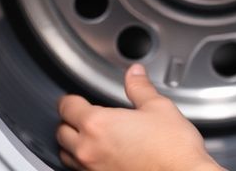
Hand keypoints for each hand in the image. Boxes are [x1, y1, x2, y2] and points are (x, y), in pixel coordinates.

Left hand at [57, 64, 222, 170]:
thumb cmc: (173, 149)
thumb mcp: (158, 107)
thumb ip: (140, 88)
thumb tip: (134, 74)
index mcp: (98, 124)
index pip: (67, 107)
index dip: (70, 99)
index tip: (75, 98)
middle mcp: (89, 150)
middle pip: (62, 132)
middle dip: (69, 122)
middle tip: (81, 116)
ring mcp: (92, 170)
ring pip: (67, 156)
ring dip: (73, 144)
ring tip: (89, 137)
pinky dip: (85, 162)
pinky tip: (101, 156)